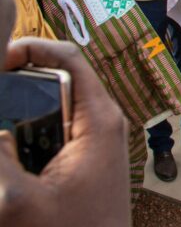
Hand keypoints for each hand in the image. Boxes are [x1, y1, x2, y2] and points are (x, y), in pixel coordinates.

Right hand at [0, 38, 129, 226]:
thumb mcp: (18, 199)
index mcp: (98, 118)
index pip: (69, 57)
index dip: (31, 47)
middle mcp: (103, 119)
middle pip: (58, 76)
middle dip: (20, 79)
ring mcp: (97, 136)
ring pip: (54, 102)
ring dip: (23, 105)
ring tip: (3, 113)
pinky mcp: (87, 153)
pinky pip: (56, 125)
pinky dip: (30, 126)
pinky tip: (9, 142)